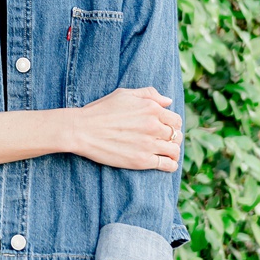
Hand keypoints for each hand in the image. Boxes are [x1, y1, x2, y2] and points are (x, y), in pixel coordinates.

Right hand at [67, 87, 181, 171]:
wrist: (83, 130)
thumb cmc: (101, 110)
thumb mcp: (125, 94)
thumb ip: (149, 94)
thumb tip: (168, 102)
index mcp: (151, 108)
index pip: (175, 119)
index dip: (173, 125)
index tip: (167, 129)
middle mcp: (153, 126)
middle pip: (177, 135)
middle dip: (174, 138)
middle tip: (167, 142)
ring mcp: (148, 144)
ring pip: (174, 150)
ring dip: (174, 152)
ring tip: (168, 153)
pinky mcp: (142, 160)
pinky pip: (167, 164)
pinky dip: (171, 165)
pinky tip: (167, 164)